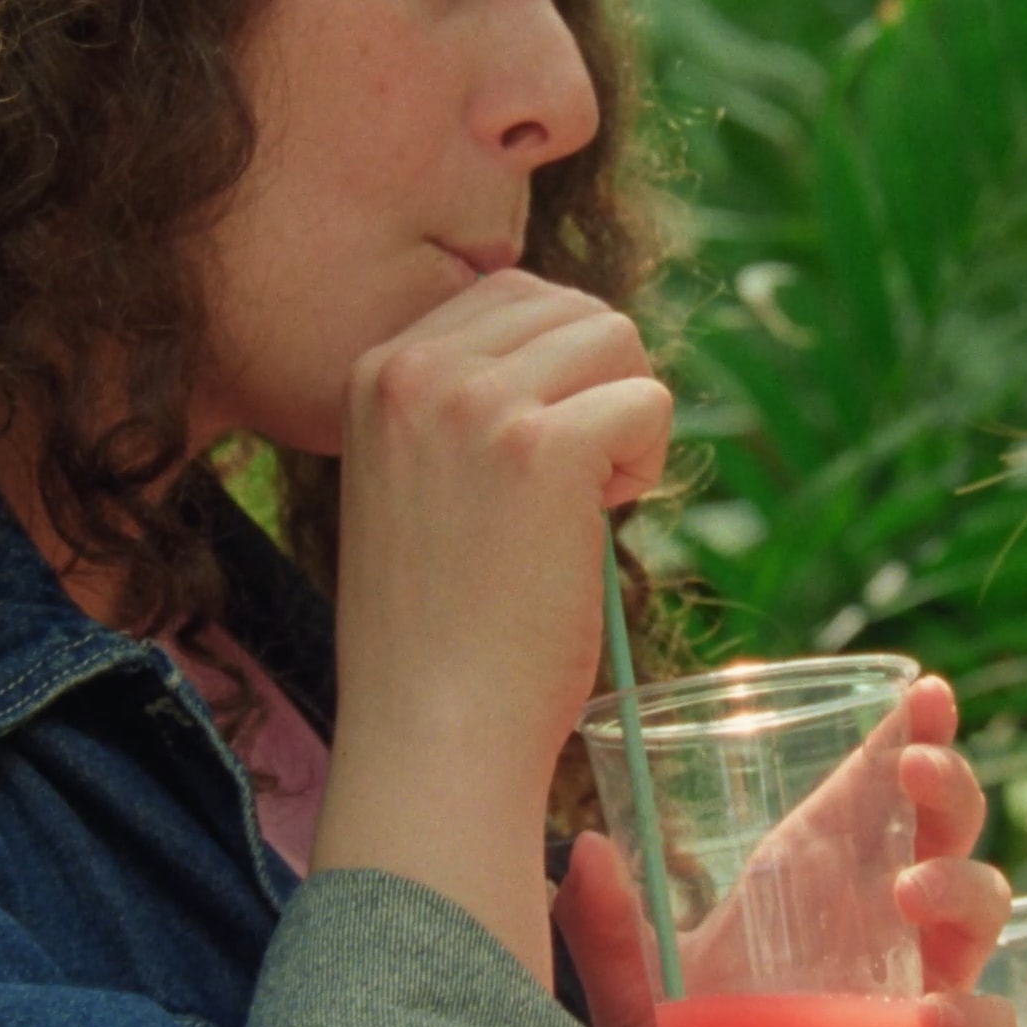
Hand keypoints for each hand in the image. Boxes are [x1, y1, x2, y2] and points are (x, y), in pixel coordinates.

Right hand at [317, 273, 670, 976]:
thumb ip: (464, 400)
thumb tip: (575, 336)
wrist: (432, 733)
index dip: (552, 374)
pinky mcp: (546, 448)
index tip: (529, 465)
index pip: (510, 294)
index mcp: (377, 367)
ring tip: (581, 506)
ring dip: (624, 420)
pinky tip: (599, 525)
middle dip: (596, 388)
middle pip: (573, 306)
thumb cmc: (439, 625)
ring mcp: (477, 403)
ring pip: (619, 341)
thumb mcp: (415, 478)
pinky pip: (649, 402)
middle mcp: (416, 367)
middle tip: (567, 489)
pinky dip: (647, 464)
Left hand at [558, 679, 1007, 1026]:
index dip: (909, 737)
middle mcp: (882, 938)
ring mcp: (916, 1009)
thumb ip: (610, 942)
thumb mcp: (636, 1011)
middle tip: (918, 770)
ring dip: (963, 886)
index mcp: (820, 894)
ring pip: (978, 921)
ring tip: (911, 890)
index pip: (877, 796)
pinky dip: (976, 1023)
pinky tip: (950, 1014)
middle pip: (944, 837)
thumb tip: (583, 851)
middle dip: (947, 789)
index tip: (925, 693)